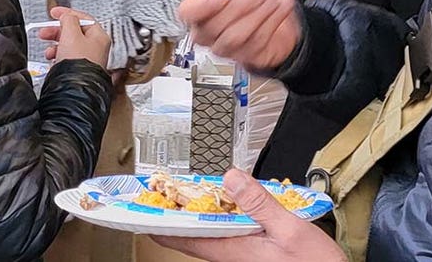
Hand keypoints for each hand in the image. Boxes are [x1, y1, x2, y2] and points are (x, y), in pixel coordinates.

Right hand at [38, 7, 110, 68]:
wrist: (76, 89)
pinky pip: (66, 58)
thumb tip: (66, 16)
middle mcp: (96, 48)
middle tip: (45, 31)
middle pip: (75, 32)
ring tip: (48, 50)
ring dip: (56, 45)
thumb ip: (68, 20)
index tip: (54, 13)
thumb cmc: (79, 63)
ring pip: (69, 46)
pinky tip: (52, 60)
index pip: (83, 18)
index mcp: (99, 36)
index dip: (67, 13)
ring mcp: (88, 60)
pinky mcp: (79, 70)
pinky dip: (58, 57)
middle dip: (58, 31)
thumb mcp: (71, 34)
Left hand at [151, 169, 346, 261]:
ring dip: (197, 212)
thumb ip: (259, 203)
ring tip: (186, 190)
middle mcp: (230, 254)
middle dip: (175, 211)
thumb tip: (231, 177)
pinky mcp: (251, 253)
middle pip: (192, 232)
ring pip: (209, 232)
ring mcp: (239, 255)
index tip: (141, 207)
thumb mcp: (290, 229)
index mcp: (232, 249)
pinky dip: (219, 216)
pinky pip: (226, 233)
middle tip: (160, 189)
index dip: (159, 222)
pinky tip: (226, 203)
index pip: (182, 236)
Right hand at [178, 0, 301, 70]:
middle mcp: (207, 33)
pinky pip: (258, 40)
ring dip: (259, 13)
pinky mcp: (246, 56)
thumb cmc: (249, 0)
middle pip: (214, 25)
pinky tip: (281, 7)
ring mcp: (225, 48)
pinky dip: (274, 20)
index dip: (202, 5)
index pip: (187, 12)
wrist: (272, 18)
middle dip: (240, 5)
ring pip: (236, 35)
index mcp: (199, 11)